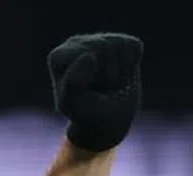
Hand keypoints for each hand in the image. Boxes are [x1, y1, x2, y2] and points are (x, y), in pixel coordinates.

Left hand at [47, 33, 142, 151]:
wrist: (108, 119)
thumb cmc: (86, 111)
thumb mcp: (74, 104)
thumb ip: (73, 83)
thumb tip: (89, 56)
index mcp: (58, 56)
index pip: (84, 55)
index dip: (89, 77)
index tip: (82, 91)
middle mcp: (76, 43)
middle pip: (102, 46)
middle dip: (105, 74)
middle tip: (98, 89)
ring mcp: (100, 39)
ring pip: (118, 46)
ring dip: (117, 73)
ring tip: (108, 83)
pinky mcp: (123, 42)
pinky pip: (134, 48)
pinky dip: (130, 67)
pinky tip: (120, 75)